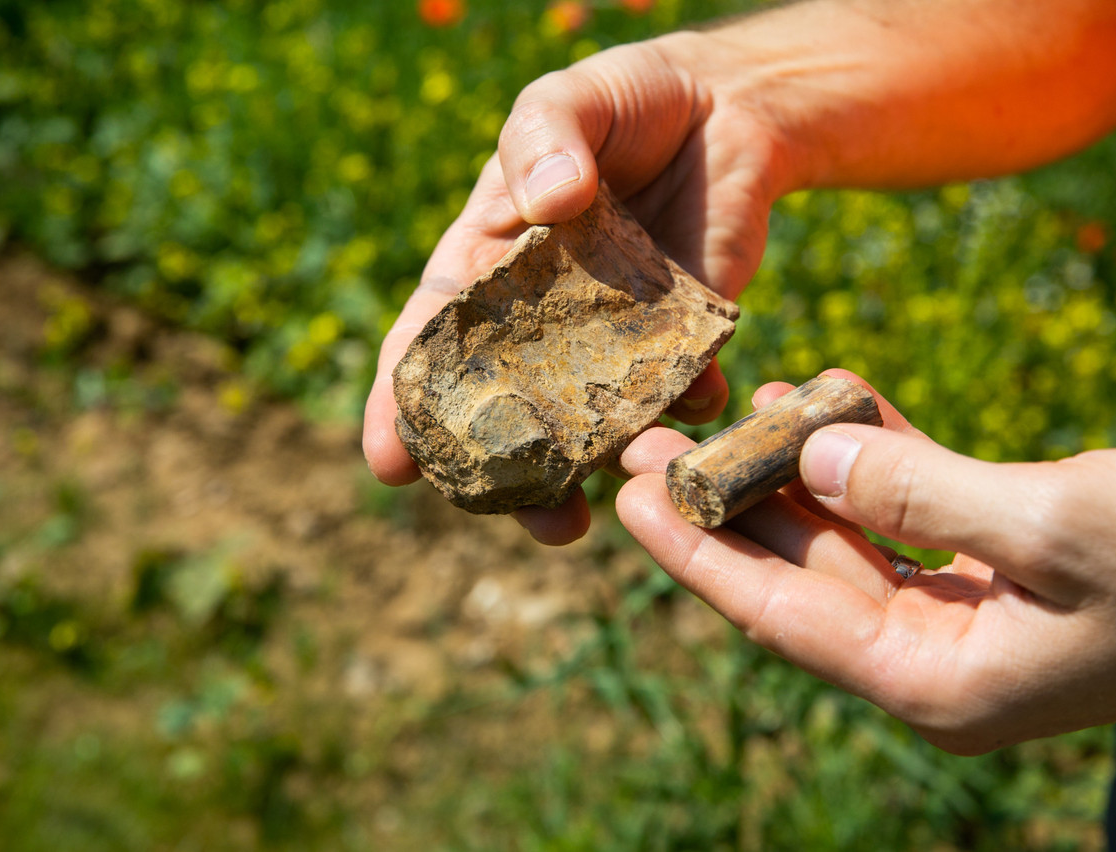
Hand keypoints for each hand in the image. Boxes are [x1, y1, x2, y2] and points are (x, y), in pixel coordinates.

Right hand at [363, 31, 793, 543]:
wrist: (726, 109)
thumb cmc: (623, 101)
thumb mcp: (568, 100)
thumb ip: (546, 136)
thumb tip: (551, 200)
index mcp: (485, 267)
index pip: (429, 343)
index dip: (400, 403)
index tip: (389, 461)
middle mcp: (541, 320)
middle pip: (503, 410)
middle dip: (495, 471)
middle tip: (501, 509)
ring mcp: (611, 338)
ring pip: (586, 423)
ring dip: (585, 468)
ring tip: (578, 517)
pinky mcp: (681, 339)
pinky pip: (679, 392)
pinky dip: (685, 407)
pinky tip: (698, 402)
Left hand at [616, 368, 1115, 753]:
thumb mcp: (1058, 526)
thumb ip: (920, 492)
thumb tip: (811, 454)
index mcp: (939, 683)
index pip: (781, 616)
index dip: (696, 555)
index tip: (626, 500)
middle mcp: (938, 658)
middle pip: (801, 575)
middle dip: (728, 505)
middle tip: (652, 443)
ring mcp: (968, 614)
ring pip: (851, 535)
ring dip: (797, 471)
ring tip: (736, 404)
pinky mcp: (1002, 565)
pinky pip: (910, 510)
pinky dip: (873, 456)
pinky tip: (829, 402)